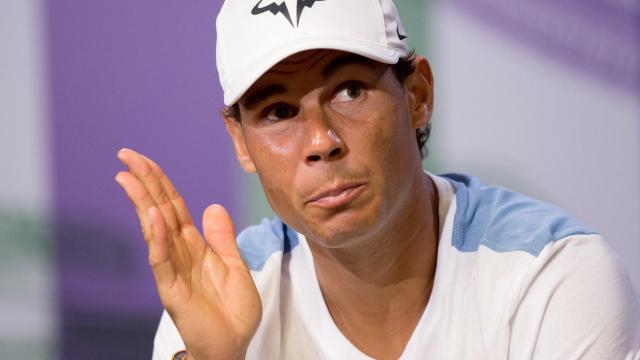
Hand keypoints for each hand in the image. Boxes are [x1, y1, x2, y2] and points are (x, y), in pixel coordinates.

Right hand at [115, 148, 260, 358]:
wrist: (234, 346)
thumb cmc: (232, 311)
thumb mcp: (234, 266)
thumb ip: (222, 237)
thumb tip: (212, 206)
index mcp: (194, 245)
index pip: (174, 205)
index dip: (160, 181)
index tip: (142, 158)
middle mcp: (180, 253)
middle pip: (160, 209)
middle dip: (145, 181)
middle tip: (125, 154)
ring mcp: (173, 271)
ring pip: (154, 230)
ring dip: (143, 202)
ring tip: (128, 177)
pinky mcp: (172, 291)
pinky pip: (163, 260)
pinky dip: (157, 238)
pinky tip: (151, 215)